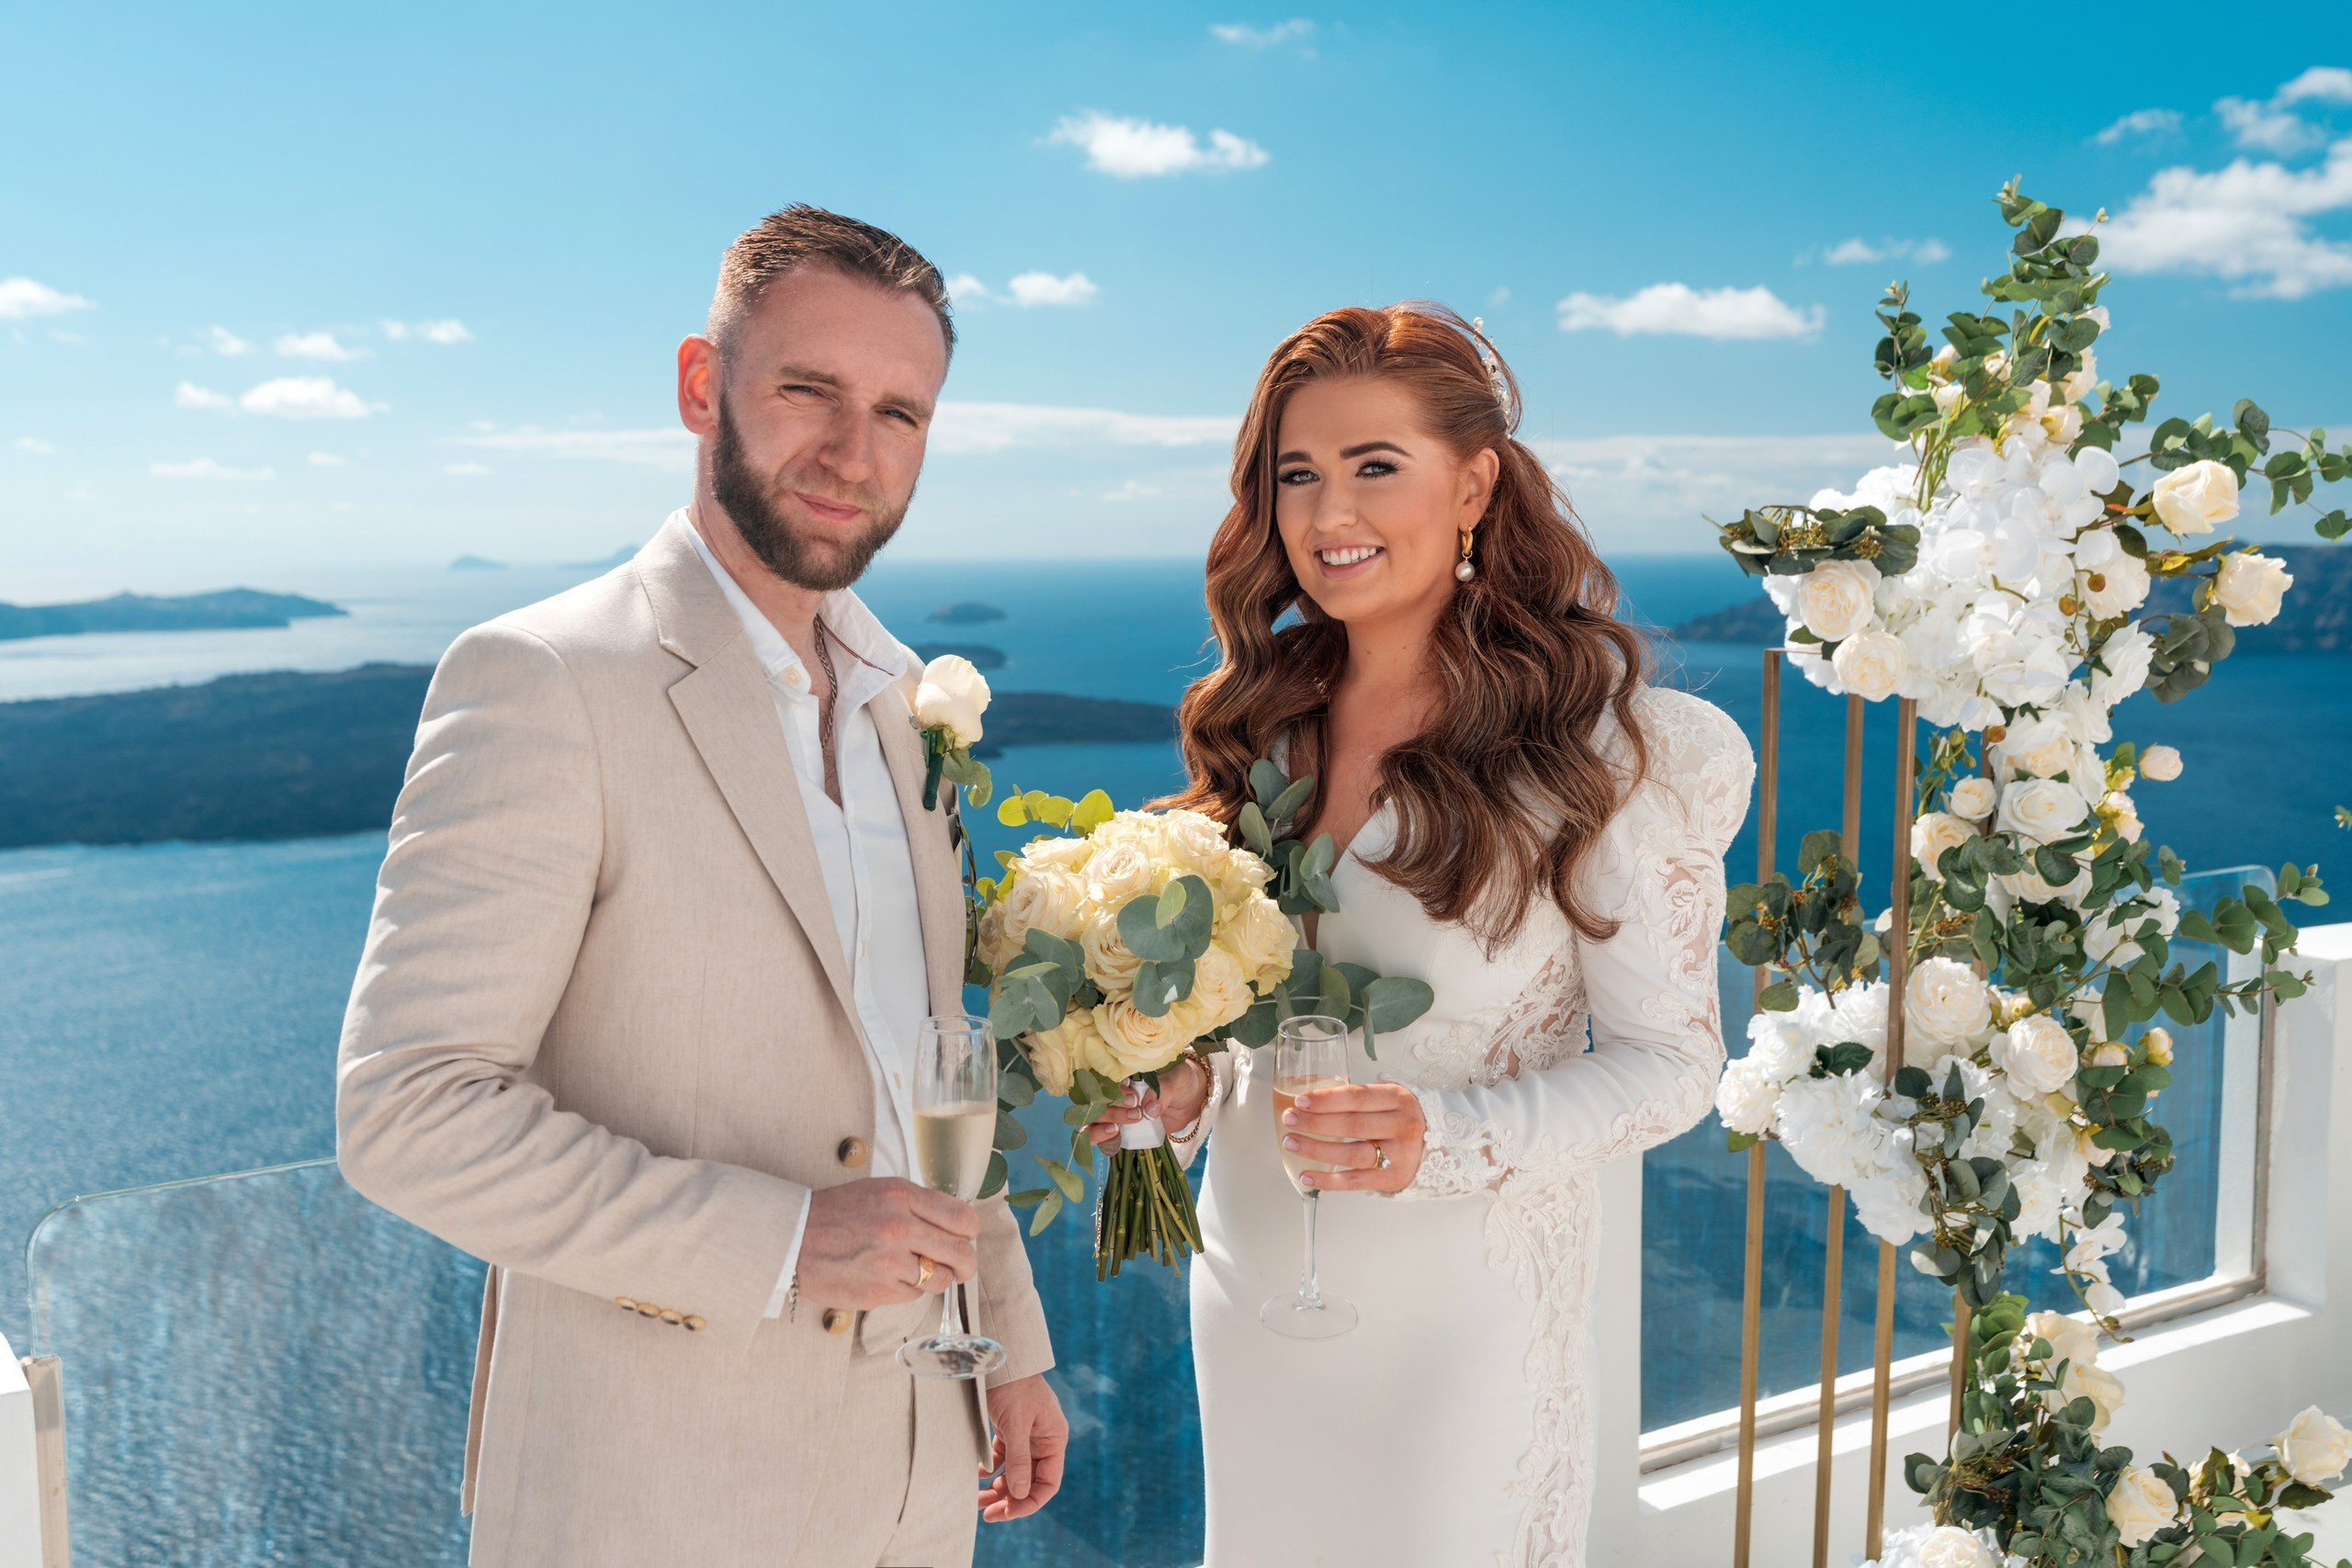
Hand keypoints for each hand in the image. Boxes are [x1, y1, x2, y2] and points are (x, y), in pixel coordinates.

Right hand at [793, 1178, 979, 1309]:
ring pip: (939, 1279)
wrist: (792, 1238)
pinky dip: (909, 1289)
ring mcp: (889, 1263)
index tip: (967, 1235)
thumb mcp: (879, 1191)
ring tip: (918, 1270)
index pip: (961, 1217)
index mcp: (901, 1196)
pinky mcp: (879, 1291)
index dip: (970, 1231)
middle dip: (967, 1262)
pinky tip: (890, 1277)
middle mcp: (899, 1228)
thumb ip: (917, 1204)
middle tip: (963, 1265)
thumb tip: (955, 1222)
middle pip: (960, 1253)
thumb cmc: (836, 1212)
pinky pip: (913, 1295)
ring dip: (936, 1277)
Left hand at [977, 1373, 1067, 1520]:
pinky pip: (1002, 1458)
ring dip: (997, 1488)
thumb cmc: (1013, 1385)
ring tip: (976, 1501)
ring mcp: (1026, 1436)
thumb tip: (1020, 1494)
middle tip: (988, 1514)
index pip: (1048, 1483)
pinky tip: (976, 1473)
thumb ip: (1019, 1460)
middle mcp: (1042, 1441)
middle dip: (1009, 1499)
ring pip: (1014, 1473)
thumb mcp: (1016, 1424)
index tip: (1008, 1512)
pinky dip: (990, 1469)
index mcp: (1054, 1440)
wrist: (998, 1355)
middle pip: (1029, 1481)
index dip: (1030, 1502)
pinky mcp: (1009, 1430)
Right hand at [1084, 1060, 1207, 1148]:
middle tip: (1136, 1115)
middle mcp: (1114, 1092)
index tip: (1134, 1100)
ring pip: (1092, 1122)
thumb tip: (1149, 1110)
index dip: (1114, 1093)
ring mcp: (1115, 1112)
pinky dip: (1103, 1141)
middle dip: (1110, 1112)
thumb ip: (1163, 1090)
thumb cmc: (1180, 1081)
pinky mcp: (1122, 1129)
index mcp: (1123, 1074)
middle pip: (1096, 1104)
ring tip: (1116, 1130)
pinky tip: (1114, 1139)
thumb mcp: (1176, 1079)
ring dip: (1098, 1129)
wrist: (1190, 1099)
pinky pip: (1103, 1137)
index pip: (1107, 1081)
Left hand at [1282, 1081, 1424, 1193]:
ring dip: (1316, 1149)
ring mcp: (1399, 1155)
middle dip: (1315, 1122)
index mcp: (1398, 1099)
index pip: (1357, 1097)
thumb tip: (1312, 1100)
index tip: (1301, 1100)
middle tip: (1289, 1119)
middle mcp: (1402, 1126)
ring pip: (1351, 1153)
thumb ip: (1359, 1098)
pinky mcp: (1392, 1179)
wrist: (1438, 1146)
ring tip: (1291, 1143)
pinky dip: (1328, 1180)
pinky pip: (1354, 1181)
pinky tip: (1306, 1175)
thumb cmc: (1401, 1118)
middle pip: (1351, 1125)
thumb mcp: (1389, 1099)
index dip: (1327, 1099)